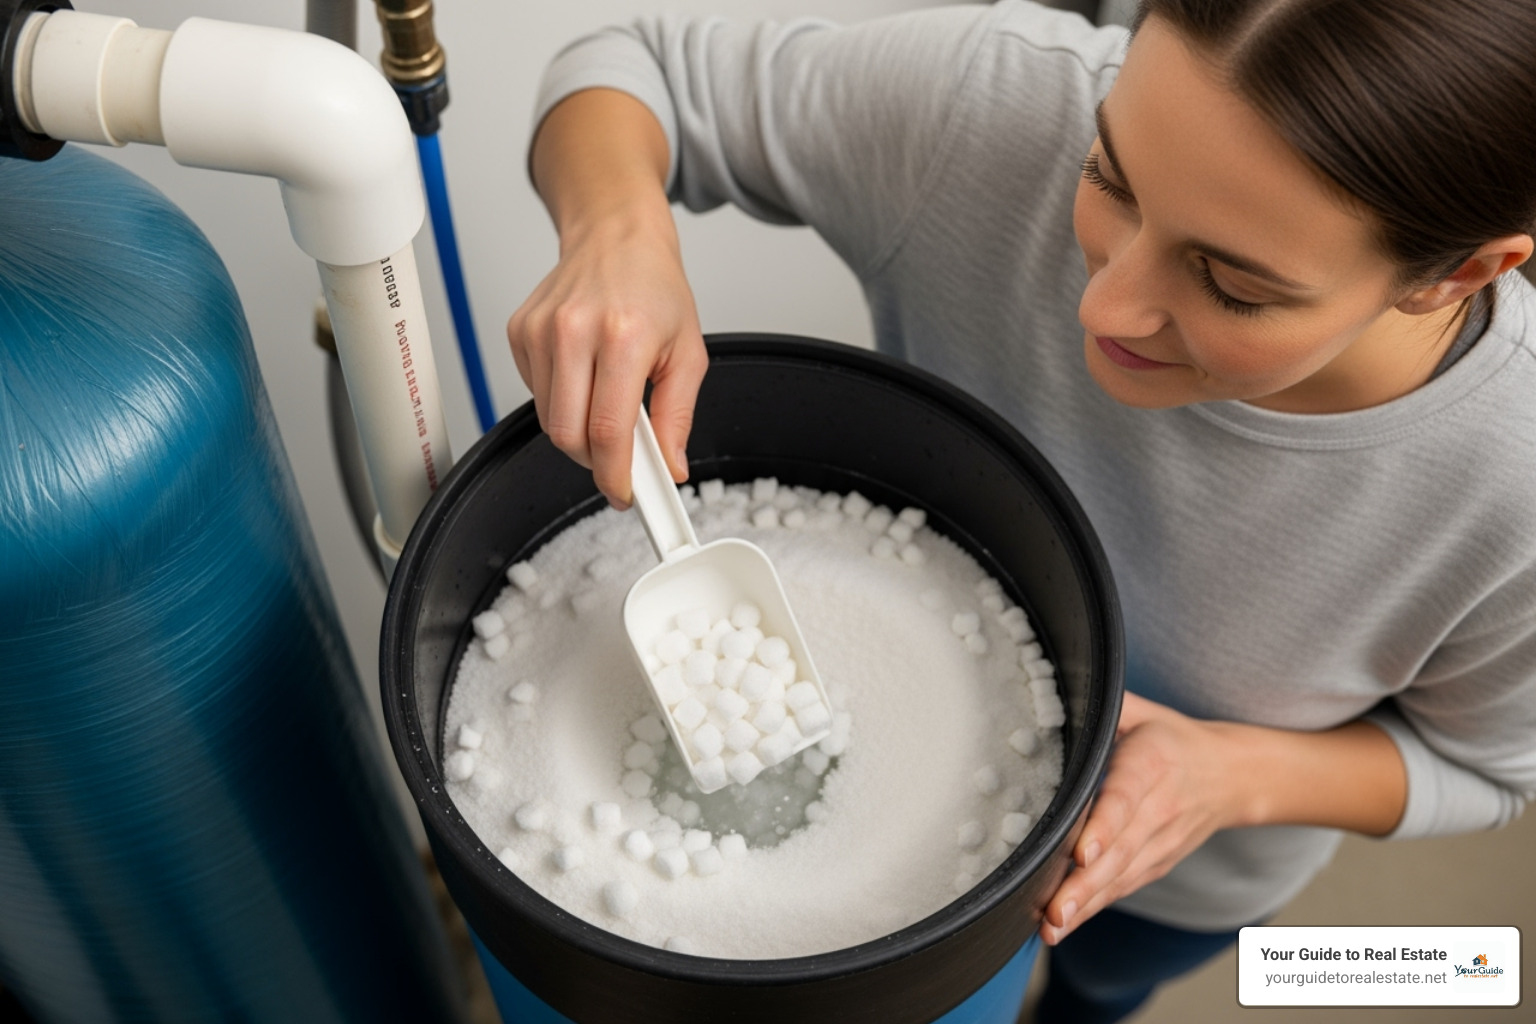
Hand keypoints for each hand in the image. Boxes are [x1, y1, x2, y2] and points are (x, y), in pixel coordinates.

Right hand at [507, 209, 706, 506]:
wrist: (616, 238)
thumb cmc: (654, 289)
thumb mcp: (688, 352)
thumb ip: (678, 416)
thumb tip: (670, 467)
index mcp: (623, 335)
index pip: (608, 430)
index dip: (615, 475)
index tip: (626, 494)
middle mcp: (574, 330)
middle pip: (568, 434)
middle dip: (595, 460)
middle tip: (621, 457)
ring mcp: (539, 331)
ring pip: (548, 420)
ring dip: (578, 431)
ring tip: (607, 404)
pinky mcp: (519, 333)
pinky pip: (535, 395)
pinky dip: (560, 402)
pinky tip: (583, 376)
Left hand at [1039, 692, 1245, 944]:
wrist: (1231, 775)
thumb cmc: (1170, 739)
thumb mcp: (1140, 710)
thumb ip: (1101, 704)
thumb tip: (1057, 692)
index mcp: (1151, 764)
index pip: (1124, 799)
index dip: (1104, 827)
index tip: (1083, 852)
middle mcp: (1158, 808)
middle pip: (1120, 851)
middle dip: (1085, 884)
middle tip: (1054, 910)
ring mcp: (1160, 842)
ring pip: (1121, 877)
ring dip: (1086, 905)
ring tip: (1053, 927)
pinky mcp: (1158, 863)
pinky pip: (1124, 887)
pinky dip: (1095, 908)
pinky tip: (1065, 924)